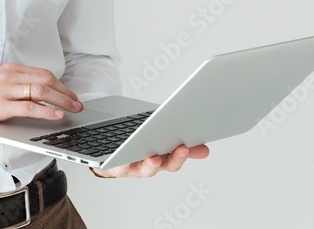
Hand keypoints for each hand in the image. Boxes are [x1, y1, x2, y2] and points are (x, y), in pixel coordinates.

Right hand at [0, 62, 82, 128]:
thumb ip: (15, 86)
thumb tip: (38, 97)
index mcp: (9, 70)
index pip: (43, 73)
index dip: (61, 85)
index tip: (71, 95)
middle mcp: (8, 76)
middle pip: (46, 79)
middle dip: (66, 92)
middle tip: (77, 103)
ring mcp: (4, 90)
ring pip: (41, 91)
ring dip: (62, 100)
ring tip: (72, 109)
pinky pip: (28, 107)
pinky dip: (46, 111)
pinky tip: (56, 115)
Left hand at [90, 144, 209, 178]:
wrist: (108, 157)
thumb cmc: (135, 148)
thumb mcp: (157, 143)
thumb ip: (179, 146)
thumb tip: (205, 147)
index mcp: (161, 158)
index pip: (178, 158)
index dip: (188, 153)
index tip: (201, 147)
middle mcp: (149, 166)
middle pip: (165, 165)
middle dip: (175, 158)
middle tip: (182, 148)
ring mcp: (133, 168)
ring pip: (143, 170)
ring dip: (151, 165)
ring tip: (154, 157)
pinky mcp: (115, 167)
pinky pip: (118, 167)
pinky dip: (121, 163)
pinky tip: (122, 156)